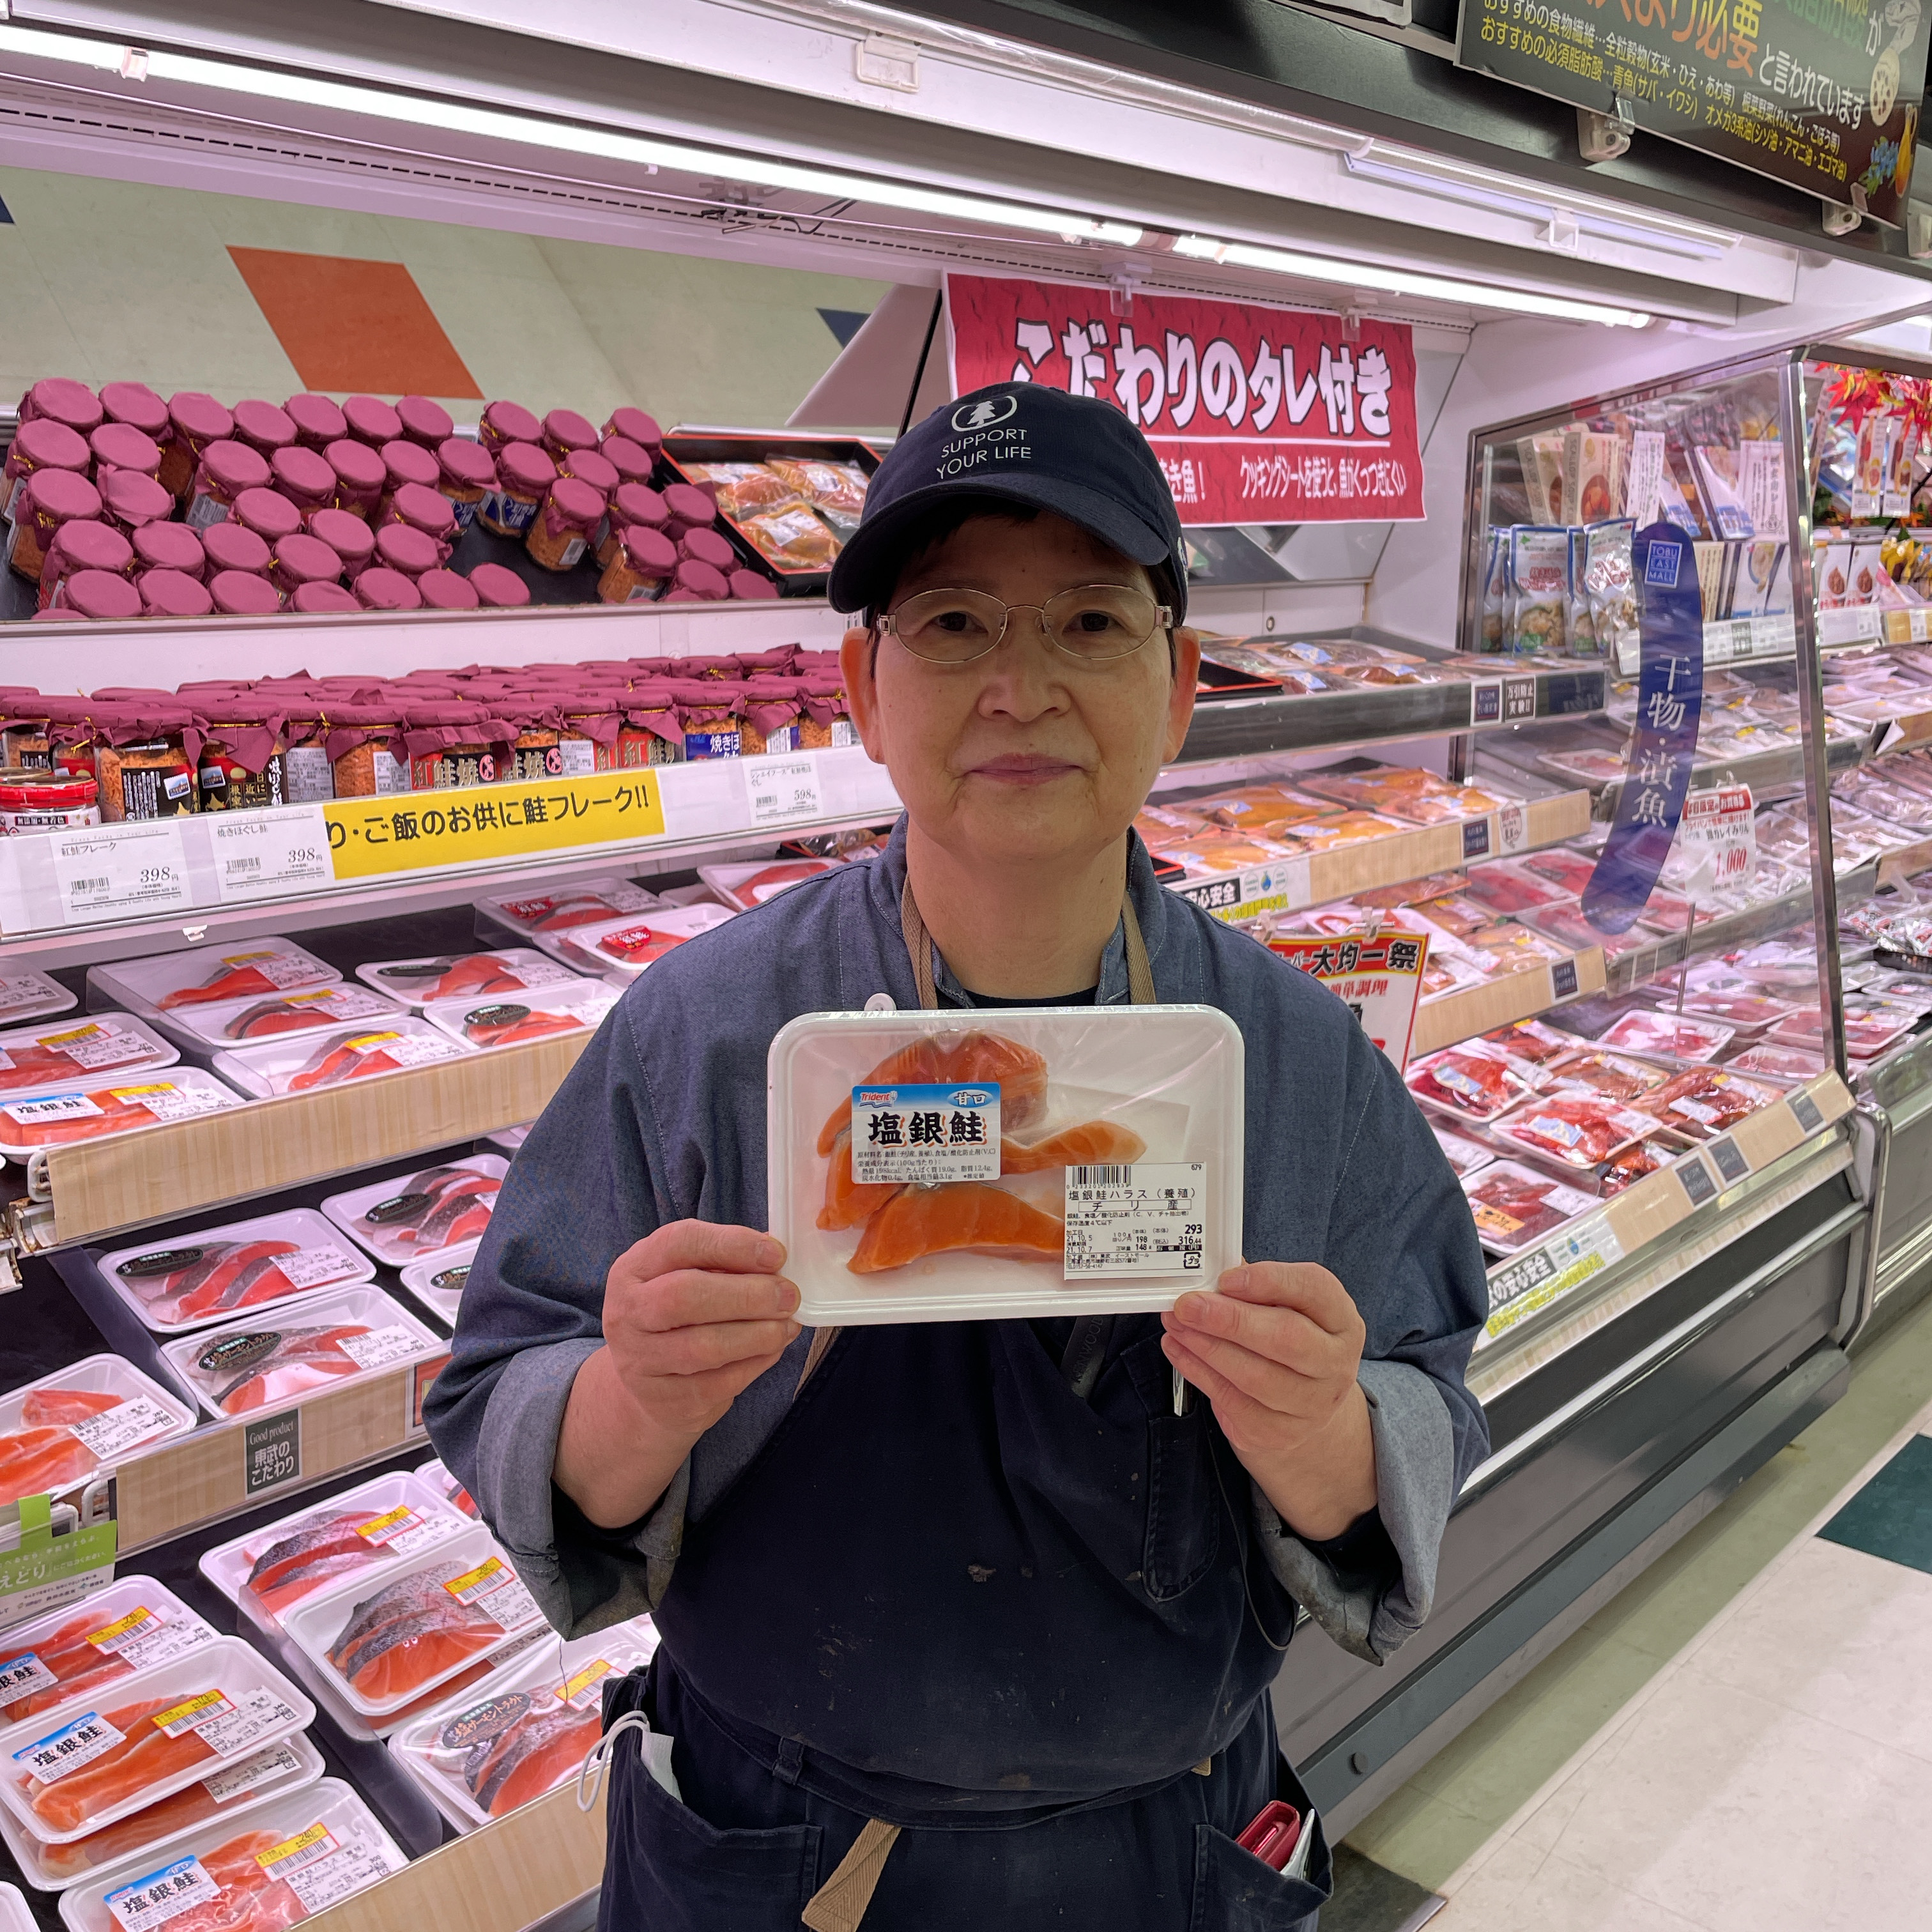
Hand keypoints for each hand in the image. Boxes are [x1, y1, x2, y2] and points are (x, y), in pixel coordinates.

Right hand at [602, 1220, 801, 1441]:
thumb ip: (724, 1262)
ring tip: (786, 1325)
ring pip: (703, 1346)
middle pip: (684, 1295)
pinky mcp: (666, 1401)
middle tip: (788, 1295)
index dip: (731, 1244)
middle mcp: (627, 1313)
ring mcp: (640, 1362)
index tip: (776, 1254)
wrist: (647, 1387)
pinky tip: (772, 1349)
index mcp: (633, 1269)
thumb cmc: (677, 1318)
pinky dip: (755, 1363)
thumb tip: (775, 1256)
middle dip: (747, 1294)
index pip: (678, 1243)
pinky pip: (719, 1382)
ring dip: (757, 1334)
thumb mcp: (686, 1277)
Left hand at [1160, 1261, 1376, 1542]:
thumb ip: (1255, 1286)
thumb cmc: (1288, 1339)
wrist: (1305, 1403)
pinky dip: (1198, 1372)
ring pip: (1255, 1376)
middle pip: (1286, 1338)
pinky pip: (1232, 1401)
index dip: (1269, 1281)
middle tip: (1188, 1305)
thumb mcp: (1286, 1306)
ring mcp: (1312, 1403)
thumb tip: (1210, 1272)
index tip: (1225, 1278)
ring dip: (1206, 1347)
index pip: (1314, 1290)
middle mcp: (1336, 1363)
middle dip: (1230, 1320)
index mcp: (1341, 1319)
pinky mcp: (1280, 1431)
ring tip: (1175, 1324)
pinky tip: (1179, 1350)